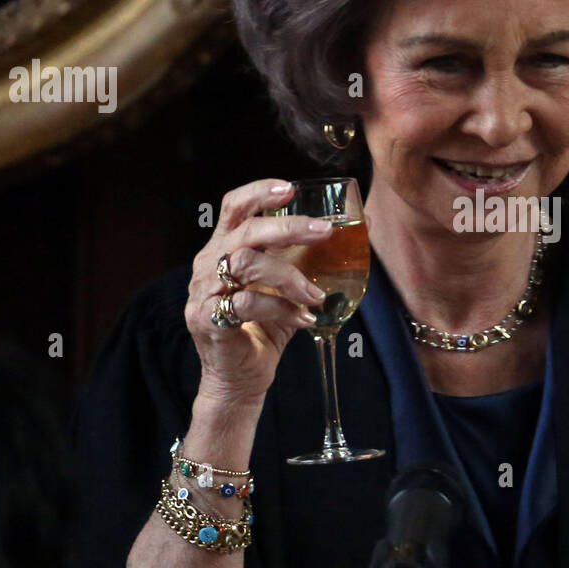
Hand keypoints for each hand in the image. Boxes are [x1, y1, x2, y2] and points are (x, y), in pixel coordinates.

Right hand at [187, 178, 332, 403]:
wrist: (239, 378)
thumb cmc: (264, 326)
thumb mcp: (289, 287)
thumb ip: (313, 259)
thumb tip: (364, 226)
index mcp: (224, 247)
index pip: (234, 207)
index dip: (259, 192)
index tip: (291, 189)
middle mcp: (209, 263)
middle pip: (245, 231)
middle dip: (288, 228)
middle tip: (324, 232)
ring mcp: (204, 291)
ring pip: (245, 264)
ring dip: (289, 276)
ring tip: (317, 295)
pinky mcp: (207, 320)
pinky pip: (244, 305)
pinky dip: (280, 309)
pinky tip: (303, 319)